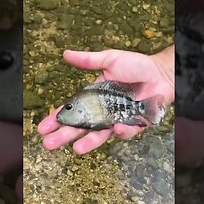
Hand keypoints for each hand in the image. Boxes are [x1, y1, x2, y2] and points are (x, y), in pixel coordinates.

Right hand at [37, 48, 174, 154]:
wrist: (161, 73)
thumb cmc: (136, 66)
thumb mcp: (109, 59)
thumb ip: (88, 60)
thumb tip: (65, 53)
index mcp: (93, 98)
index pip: (71, 111)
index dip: (56, 119)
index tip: (42, 128)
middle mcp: (102, 112)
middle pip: (80, 127)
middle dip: (64, 136)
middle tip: (49, 144)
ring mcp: (117, 120)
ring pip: (99, 135)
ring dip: (88, 143)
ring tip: (76, 149)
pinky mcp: (133, 124)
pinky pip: (125, 132)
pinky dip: (121, 131)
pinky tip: (116, 128)